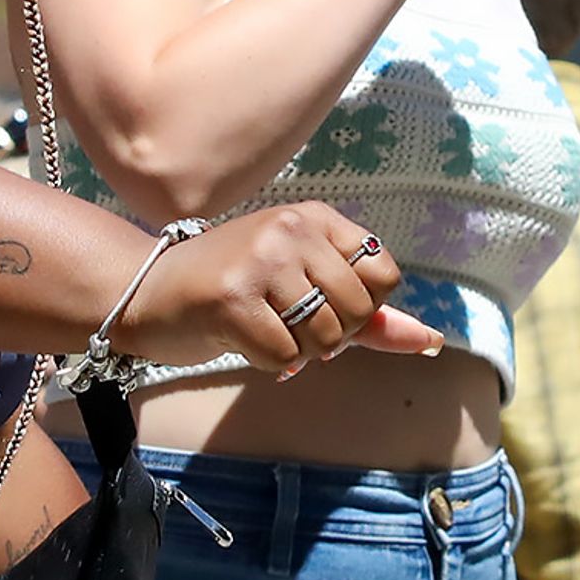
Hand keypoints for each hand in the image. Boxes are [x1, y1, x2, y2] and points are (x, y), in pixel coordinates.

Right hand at [120, 203, 445, 378]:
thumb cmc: (231, 292)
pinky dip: (268, 363)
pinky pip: (285, 355)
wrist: (146, 294)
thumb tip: (433, 341)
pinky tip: (242, 340)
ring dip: (298, 353)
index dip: (361, 308)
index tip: (320, 306)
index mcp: (315, 217)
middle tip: (287, 326)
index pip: (383, 274)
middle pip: (357, 311)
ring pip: (323, 337)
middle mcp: (291, 227)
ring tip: (264, 331)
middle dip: (329, 338)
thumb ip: (371, 318)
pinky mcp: (232, 297)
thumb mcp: (303, 288)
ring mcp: (261, 259)